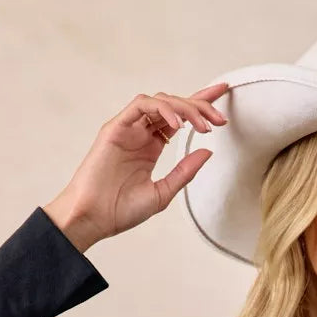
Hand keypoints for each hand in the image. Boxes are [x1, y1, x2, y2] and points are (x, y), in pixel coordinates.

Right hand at [42, 84, 229, 250]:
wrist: (94, 218)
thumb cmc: (121, 210)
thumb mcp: (163, 192)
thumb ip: (185, 171)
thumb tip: (207, 151)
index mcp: (151, 147)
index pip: (179, 118)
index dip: (200, 105)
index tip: (223, 98)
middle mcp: (140, 133)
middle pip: (173, 106)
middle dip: (199, 106)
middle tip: (220, 119)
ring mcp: (127, 128)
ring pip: (160, 102)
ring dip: (184, 108)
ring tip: (202, 126)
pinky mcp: (115, 128)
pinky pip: (140, 106)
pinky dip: (161, 109)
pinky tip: (178, 125)